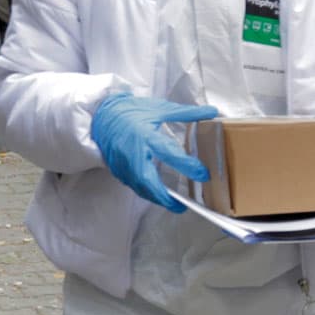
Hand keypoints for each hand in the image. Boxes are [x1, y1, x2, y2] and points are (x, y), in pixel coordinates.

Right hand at [91, 93, 217, 212]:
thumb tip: (212, 111)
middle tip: (181, 206)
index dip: (187, 165)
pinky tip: (156, 194)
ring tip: (172, 204)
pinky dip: (146, 192)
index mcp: (146, 136)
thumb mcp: (160, 108)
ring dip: (156, 197)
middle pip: (149, 181)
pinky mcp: (118, 170)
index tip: (203, 174)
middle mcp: (134, 153)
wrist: (102, 116)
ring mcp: (123, 164)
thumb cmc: (131, 111)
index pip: (170, 153)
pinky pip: (134, 185)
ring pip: (140, 187)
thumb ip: (187, 113)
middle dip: (165, 197)